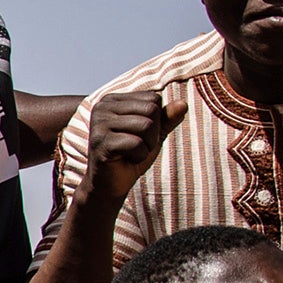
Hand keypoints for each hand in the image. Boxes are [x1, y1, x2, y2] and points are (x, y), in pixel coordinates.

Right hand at [80, 79, 184, 204]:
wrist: (110, 184)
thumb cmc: (130, 155)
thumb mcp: (153, 133)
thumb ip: (167, 117)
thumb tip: (183, 103)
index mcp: (113, 99)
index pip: (153, 98)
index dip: (156, 120)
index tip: (139, 134)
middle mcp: (102, 107)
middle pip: (151, 109)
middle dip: (153, 133)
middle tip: (136, 146)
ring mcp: (99, 124)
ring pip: (146, 125)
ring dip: (147, 145)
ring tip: (131, 153)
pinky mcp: (101, 142)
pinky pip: (136, 143)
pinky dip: (138, 156)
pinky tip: (125, 160)